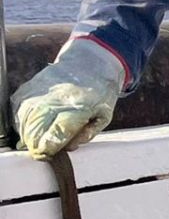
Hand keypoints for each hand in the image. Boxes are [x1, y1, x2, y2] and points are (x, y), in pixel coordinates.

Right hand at [11, 37, 124, 158]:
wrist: (86, 63)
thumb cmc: (97, 93)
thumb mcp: (103, 117)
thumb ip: (85, 135)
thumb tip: (65, 149)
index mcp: (76, 109)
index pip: (54, 137)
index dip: (50, 151)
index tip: (52, 155)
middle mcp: (51, 102)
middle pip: (33, 135)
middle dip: (38, 147)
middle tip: (46, 149)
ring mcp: (34, 96)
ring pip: (21, 127)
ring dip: (29, 136)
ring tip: (42, 136)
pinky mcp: (23, 92)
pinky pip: (15, 115)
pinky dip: (23, 123)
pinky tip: (36, 123)